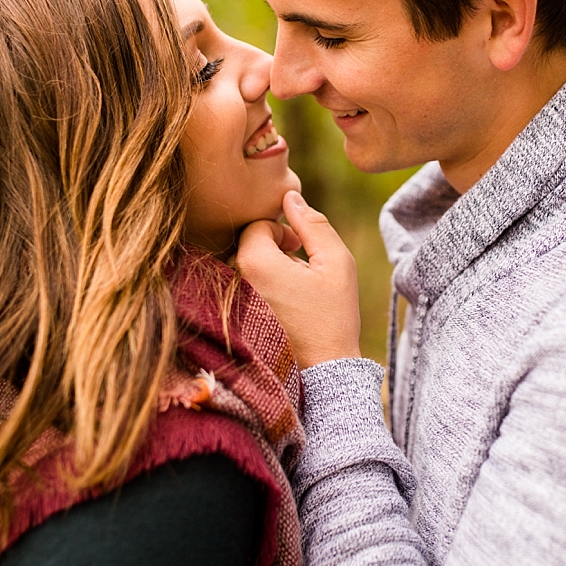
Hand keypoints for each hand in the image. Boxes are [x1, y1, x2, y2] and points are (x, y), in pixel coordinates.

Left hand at [236, 190, 361, 368]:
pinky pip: (240, 290)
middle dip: (272, 249)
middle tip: (300, 269)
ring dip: (266, 270)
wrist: (324, 370)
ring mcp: (229, 302)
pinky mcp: (232, 320)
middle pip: (246, 244)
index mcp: (254, 261)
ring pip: (243, 267)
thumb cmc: (333, 316)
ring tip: (292, 289)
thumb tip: (291, 196)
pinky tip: (281, 306)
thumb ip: (313, 224)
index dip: (284, 232)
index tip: (301, 251)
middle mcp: (233, 279)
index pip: (258, 224)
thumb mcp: (336, 262)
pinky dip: (259, 290)